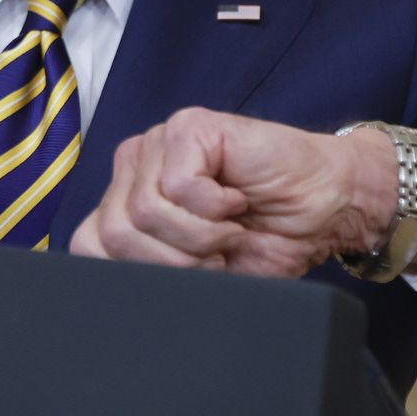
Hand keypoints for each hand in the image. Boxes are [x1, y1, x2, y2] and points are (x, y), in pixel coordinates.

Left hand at [70, 108, 397, 277]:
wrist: (327, 208)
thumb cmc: (267, 238)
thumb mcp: (199, 271)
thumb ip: (149, 270)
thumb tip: (114, 290)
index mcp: (129, 202)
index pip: (89, 245)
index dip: (139, 273)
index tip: (190, 272)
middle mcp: (135, 167)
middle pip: (115, 233)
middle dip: (175, 259)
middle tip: (217, 250)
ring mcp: (158, 142)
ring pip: (145, 211)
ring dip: (200, 236)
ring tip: (230, 226)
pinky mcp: (188, 127)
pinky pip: (177, 185)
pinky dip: (216, 209)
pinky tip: (237, 198)